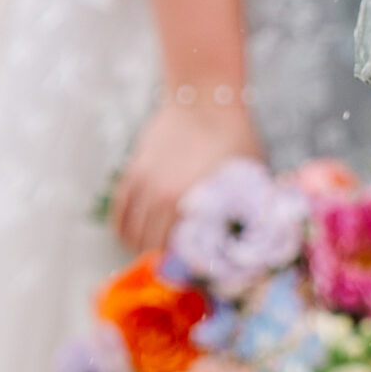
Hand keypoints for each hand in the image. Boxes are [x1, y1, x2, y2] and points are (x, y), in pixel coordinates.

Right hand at [112, 94, 265, 254]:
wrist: (206, 95)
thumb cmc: (236, 134)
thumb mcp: (250, 175)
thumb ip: (247, 208)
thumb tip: (250, 239)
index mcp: (196, 202)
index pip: (184, 253)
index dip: (188, 269)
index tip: (195, 276)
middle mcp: (165, 198)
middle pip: (154, 247)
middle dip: (164, 263)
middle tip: (176, 267)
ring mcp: (146, 184)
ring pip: (133, 233)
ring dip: (141, 249)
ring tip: (155, 255)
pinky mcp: (134, 172)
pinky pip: (120, 211)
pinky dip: (123, 229)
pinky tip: (132, 236)